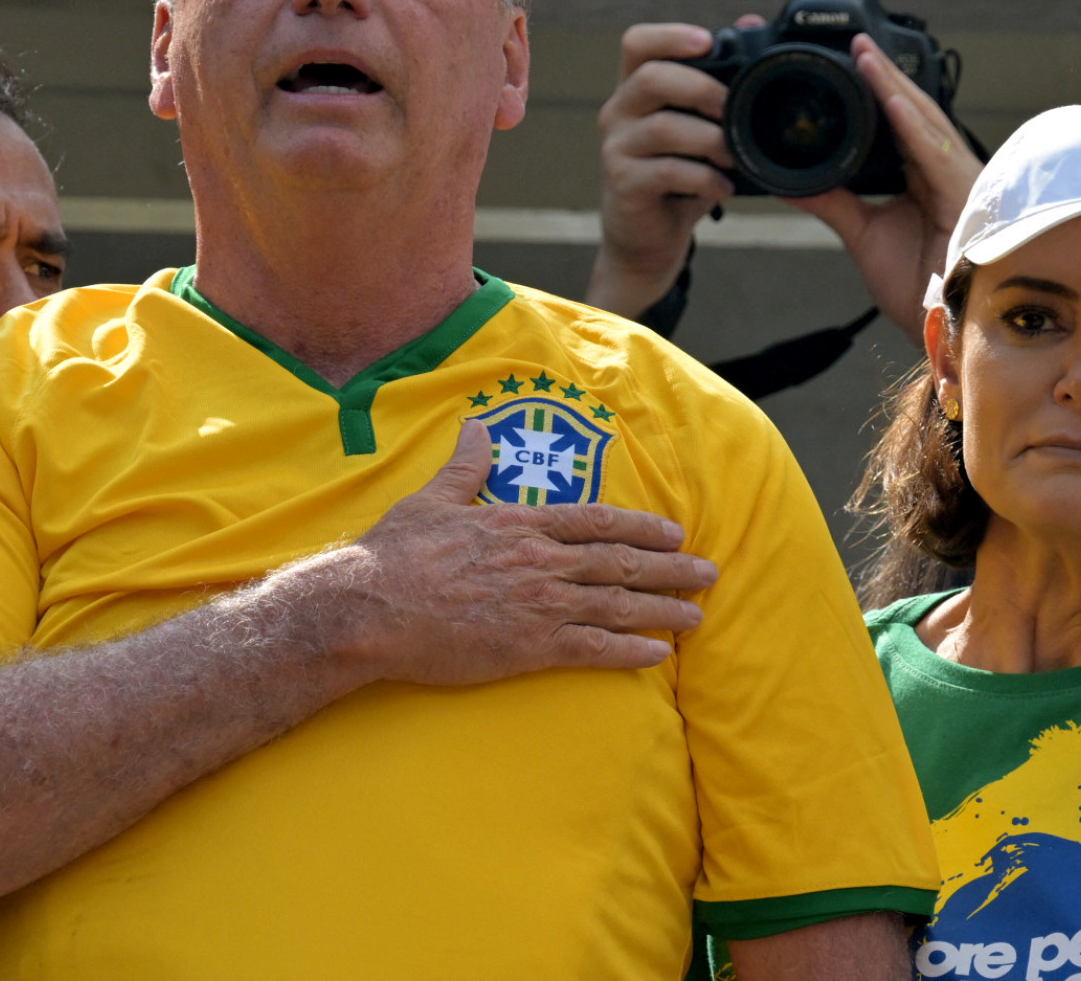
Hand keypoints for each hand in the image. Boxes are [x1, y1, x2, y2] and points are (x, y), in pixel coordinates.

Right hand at [297, 420, 717, 684]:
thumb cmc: (396, 553)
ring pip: (616, 605)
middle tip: (708, 573)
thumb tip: (477, 427)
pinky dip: (629, 651)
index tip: (673, 532)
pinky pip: (592, 649)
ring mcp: (537, 605)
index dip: (639, 528)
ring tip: (697, 616)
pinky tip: (658, 654)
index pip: (594, 522)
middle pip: (619, 562)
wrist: (372, 606)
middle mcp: (539, 561)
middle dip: (669, 568)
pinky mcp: (528, 646)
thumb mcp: (432, 498)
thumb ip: (464, 466)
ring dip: (662, 609)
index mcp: (519, 524)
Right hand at [585, 18, 764, 319]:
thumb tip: (752, 22)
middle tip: (735, 109)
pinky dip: (705, 178)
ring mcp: (616, 149)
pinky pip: (668, 171)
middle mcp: (618, 112)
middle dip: (703, 89)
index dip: (671, 35)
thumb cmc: (679, 179)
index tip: (709, 43)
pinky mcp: (623, 184)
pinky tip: (723, 187)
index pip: (637, 43)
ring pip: (664, 127)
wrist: (648, 240)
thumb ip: (721, 82)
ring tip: (736, 156)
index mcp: (636, 90)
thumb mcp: (701, 128)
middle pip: (651, 77)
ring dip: (712, 139)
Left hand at [784, 34, 981, 340]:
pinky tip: (892, 103)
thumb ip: (833, 203)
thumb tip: (793, 182)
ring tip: (866, 56)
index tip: (849, 57)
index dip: (876, 88)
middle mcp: (944, 169)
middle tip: (854, 39)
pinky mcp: (965, 196)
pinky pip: (935, 155)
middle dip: (883, 74)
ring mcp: (959, 179)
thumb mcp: (863, 235)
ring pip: (923, 123)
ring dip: (893, 88)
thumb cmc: (917, 285)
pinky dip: (912, 128)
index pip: (897, 121)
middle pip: (912, 112)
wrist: (944, 326)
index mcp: (923, 174)